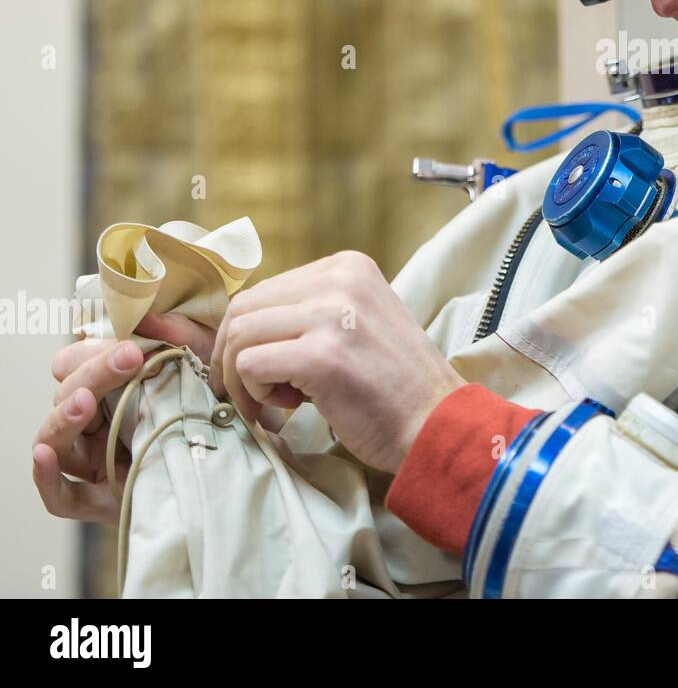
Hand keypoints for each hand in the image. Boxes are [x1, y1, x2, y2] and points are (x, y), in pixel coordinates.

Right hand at [31, 313, 215, 523]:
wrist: (240, 452)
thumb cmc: (215, 402)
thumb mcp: (203, 362)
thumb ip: (175, 334)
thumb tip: (146, 313)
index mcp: (109, 389)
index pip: (73, 365)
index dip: (92, 354)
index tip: (131, 347)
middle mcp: (95, 424)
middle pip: (67, 398)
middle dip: (92, 376)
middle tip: (129, 359)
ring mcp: (95, 463)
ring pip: (54, 442)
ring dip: (63, 419)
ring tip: (84, 400)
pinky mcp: (103, 501)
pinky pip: (61, 498)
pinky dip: (47, 478)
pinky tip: (45, 456)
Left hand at [211, 250, 465, 472]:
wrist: (436, 423)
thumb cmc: (393, 383)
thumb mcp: (355, 323)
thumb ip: (307, 313)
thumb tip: (231, 329)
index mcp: (348, 266)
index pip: (265, 289)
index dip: (247, 334)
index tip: (257, 370)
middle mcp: (340, 279)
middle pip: (245, 308)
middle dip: (232, 357)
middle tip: (251, 395)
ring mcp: (332, 315)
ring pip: (240, 335)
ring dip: (242, 379)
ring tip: (273, 405)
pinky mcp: (322, 356)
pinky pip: (250, 366)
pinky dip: (253, 394)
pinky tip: (287, 409)